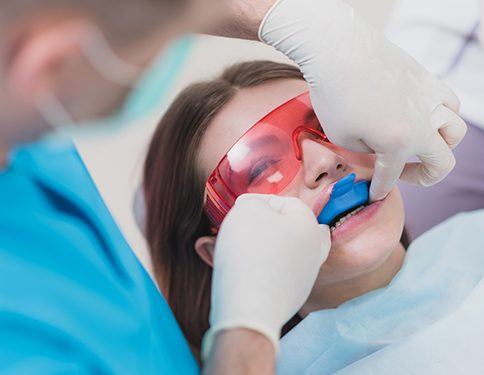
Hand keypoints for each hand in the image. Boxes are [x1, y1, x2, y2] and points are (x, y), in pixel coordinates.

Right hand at [202, 194, 329, 358]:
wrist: (250, 308)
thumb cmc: (249, 254)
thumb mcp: (246, 210)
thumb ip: (253, 202)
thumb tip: (255, 208)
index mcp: (309, 224)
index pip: (283, 201)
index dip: (257, 203)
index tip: (238, 211)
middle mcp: (314, 249)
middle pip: (288, 227)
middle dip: (264, 226)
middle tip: (242, 230)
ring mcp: (306, 275)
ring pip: (283, 251)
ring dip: (262, 247)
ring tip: (237, 251)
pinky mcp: (293, 295)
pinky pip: (277, 273)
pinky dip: (263, 269)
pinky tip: (244, 272)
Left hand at [260, 0, 466, 200]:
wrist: (339, 50)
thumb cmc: (334, 95)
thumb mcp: (341, 137)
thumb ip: (365, 152)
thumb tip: (377, 149)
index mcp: (398, 144)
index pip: (391, 177)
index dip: (379, 190)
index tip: (373, 195)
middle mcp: (422, 125)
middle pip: (442, 163)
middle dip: (424, 178)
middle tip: (405, 175)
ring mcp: (429, 100)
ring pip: (456, 132)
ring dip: (442, 146)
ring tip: (421, 146)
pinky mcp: (427, 80)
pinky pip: (449, 102)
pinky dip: (443, 115)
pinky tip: (424, 116)